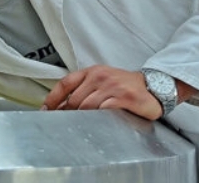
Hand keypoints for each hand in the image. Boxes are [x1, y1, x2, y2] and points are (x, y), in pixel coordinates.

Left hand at [41, 64, 162, 119]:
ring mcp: (112, 86)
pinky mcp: (124, 98)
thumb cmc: (124, 85)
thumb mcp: (101, 81)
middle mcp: (100, 77)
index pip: (65, 83)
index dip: (53, 98)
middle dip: (67, 114)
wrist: (152, 86)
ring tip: (80, 126)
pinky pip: (104, 110)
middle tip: (63, 124)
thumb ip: (83, 90)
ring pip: (87, 106)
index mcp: (92, 72)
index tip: (45, 110)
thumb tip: (61, 106)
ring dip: (81, 118)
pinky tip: (98, 123)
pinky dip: (98, 118)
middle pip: (74, 99)